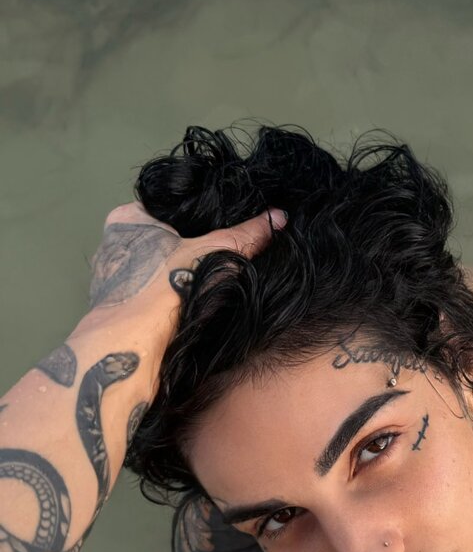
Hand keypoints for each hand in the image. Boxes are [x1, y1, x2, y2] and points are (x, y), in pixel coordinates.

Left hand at [87, 201, 286, 312]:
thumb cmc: (170, 285)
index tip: (222, 223)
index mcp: (128, 218)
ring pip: (156, 269)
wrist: (137, 345)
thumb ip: (248, 235)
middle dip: (188, 246)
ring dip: (178, 274)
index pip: (167, 206)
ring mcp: (113, 280)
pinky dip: (169, 296)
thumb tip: (279, 216)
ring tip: (211, 276)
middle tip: (220, 249)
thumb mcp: (218, 253)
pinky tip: (192, 302)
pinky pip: (151, 294)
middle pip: (161, 239)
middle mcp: (113, 245)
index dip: (197, 215)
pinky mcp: (120, 309)